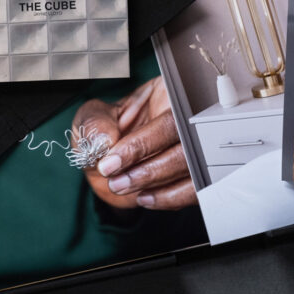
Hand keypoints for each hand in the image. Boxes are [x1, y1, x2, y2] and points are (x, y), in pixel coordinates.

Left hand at [72, 77, 197, 210]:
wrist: (111, 160)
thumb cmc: (107, 130)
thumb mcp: (94, 118)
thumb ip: (96, 123)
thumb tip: (106, 141)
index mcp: (170, 95)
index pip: (169, 119)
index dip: (142, 143)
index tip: (110, 161)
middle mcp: (190, 120)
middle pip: (187, 146)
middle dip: (149, 169)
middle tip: (115, 181)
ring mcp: (199, 147)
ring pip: (193, 169)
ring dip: (157, 185)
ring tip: (121, 187)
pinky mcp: (197, 173)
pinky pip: (195, 190)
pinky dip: (169, 198)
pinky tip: (144, 197)